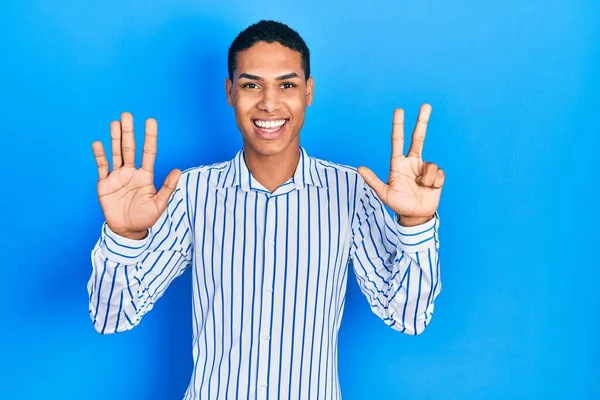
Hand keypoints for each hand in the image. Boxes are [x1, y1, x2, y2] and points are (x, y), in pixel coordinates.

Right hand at [91, 112, 180, 238]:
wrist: (127, 230)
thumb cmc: (145, 217)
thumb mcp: (159, 204)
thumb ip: (167, 187)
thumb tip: (178, 170)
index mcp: (145, 175)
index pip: (148, 152)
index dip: (149, 137)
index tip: (150, 121)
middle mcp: (131, 172)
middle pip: (130, 148)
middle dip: (129, 132)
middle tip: (127, 115)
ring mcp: (117, 176)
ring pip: (116, 153)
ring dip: (114, 138)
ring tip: (114, 123)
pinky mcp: (104, 184)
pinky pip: (102, 167)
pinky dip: (99, 156)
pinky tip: (98, 144)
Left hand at [358, 104, 444, 225]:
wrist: (416, 216)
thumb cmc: (399, 204)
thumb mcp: (384, 193)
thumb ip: (373, 180)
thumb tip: (359, 168)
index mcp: (398, 163)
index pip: (398, 141)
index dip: (398, 126)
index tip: (399, 110)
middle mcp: (412, 162)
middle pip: (418, 138)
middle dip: (422, 121)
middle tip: (426, 105)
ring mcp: (425, 167)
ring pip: (431, 165)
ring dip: (427, 179)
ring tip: (421, 188)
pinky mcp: (437, 175)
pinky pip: (438, 174)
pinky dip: (434, 183)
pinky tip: (430, 189)